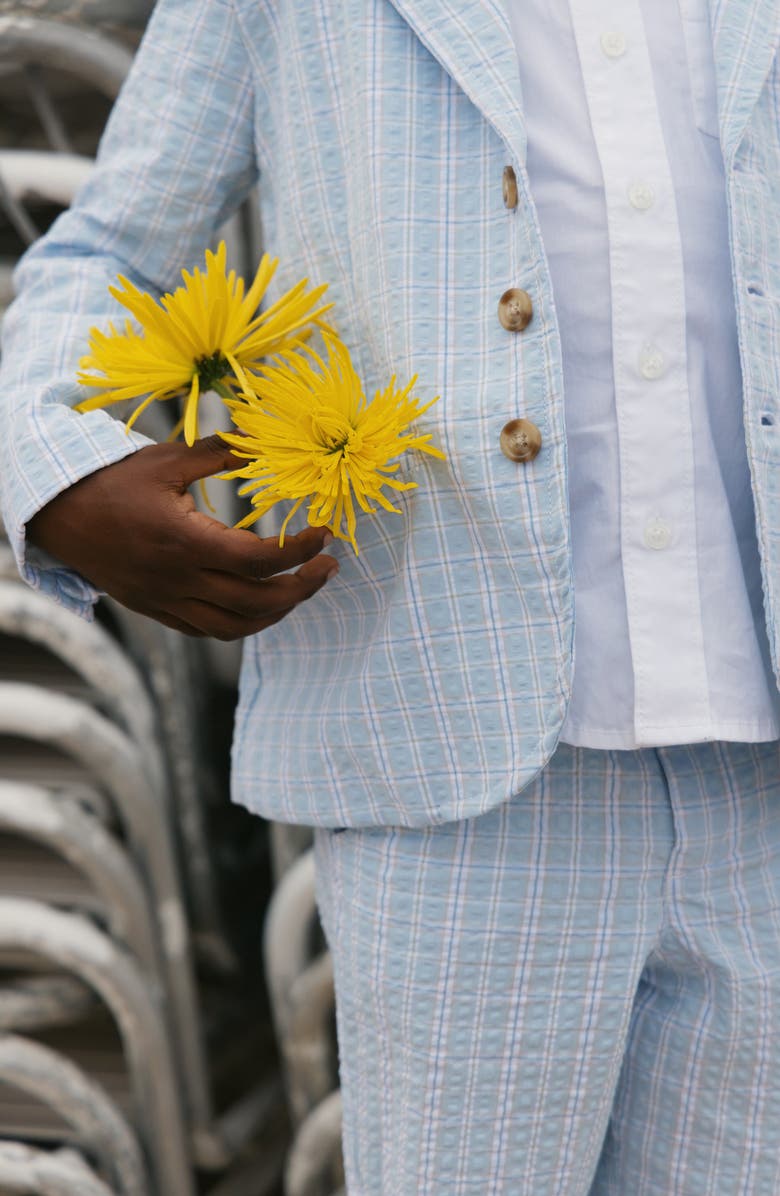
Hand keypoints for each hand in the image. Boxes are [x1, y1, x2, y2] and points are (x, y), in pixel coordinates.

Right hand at [27, 435, 338, 638]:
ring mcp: (167, 601)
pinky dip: (243, 623)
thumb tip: (259, 439)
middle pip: (256, 601)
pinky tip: (262, 602)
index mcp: (185, 541)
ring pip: (235, 626)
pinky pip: (209, 630)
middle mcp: (179, 579)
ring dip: (277, 613)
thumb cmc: (112, 482)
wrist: (60, 517)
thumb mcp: (165, 460)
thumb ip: (217, 454)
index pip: (257, 560)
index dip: (300, 551)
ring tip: (302, 589)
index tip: (326, 535)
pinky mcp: (158, 611)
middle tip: (329, 567)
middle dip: (302, 588)